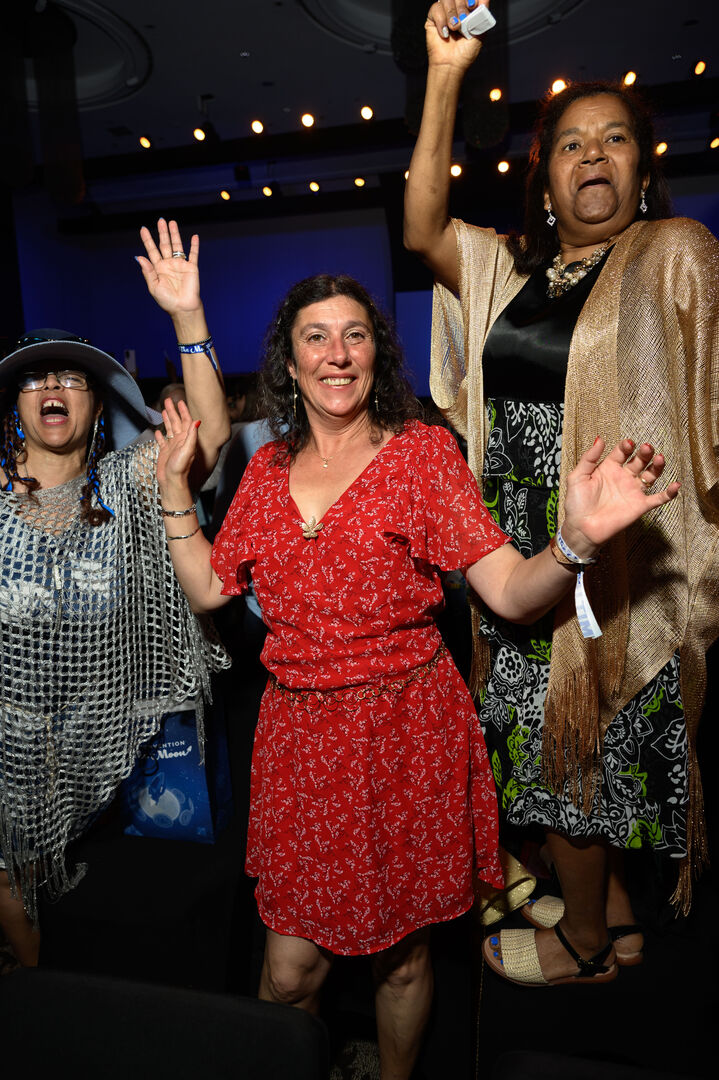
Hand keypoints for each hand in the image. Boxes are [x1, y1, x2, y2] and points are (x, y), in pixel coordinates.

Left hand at [136, 218, 201, 316]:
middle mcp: (169, 264)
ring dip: (175, 234)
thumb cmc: (167, 301)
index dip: (147, 240)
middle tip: (160, 220)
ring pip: (177, 246)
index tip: (143, 229)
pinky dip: (194, 246)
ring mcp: (180, 265)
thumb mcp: (154, 287)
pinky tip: (194, 236)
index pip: (152, 250)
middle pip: (164, 245)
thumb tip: (139, 257)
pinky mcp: (192, 268)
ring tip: (172, 223)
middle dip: (162, 233)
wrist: (183, 309)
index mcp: (158, 268)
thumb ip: (148, 272)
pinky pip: (193, 255)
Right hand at [155, 397, 199, 493]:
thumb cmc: (180, 468)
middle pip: (176, 422)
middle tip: (168, 400)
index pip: (185, 421)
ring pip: (169, 429)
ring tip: (164, 410)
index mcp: (186, 439)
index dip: (183, 410)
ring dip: (167, 419)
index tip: (179, 400)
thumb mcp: (187, 450)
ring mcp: (172, 447)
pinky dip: (160, 436)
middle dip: (173, 411)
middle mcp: (180, 441)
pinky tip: (157, 431)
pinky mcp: (165, 453)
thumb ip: (191, 435)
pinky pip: (162, 441)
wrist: (172, 482)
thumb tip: (197, 421)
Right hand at [425, 1, 487, 68]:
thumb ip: (483, 14)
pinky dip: (441, 20)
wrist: (451, 65)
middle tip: (463, 20)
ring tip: (454, 28)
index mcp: (468, 11)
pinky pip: (435, 9)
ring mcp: (444, 13)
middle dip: (461, 6)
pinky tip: (445, 33)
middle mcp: (456, 10)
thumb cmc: (465, 53)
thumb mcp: (480, 33)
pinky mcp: (433, 19)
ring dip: (451, 13)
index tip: (472, 6)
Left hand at [562, 438, 679, 557]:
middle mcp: (624, 477)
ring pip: (651, 475)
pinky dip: (669, 493)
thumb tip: (599, 439)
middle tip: (646, 448)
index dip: (626, 446)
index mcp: (609, 467)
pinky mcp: (640, 506)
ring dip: (657, 466)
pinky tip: (676, 485)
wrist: (581, 529)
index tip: (628, 444)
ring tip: (660, 458)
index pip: (622, 452)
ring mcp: (633, 491)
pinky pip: (658, 498)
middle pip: (639, 460)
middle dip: (644, 453)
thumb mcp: (577, 477)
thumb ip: (589, 458)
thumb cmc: (576, 504)